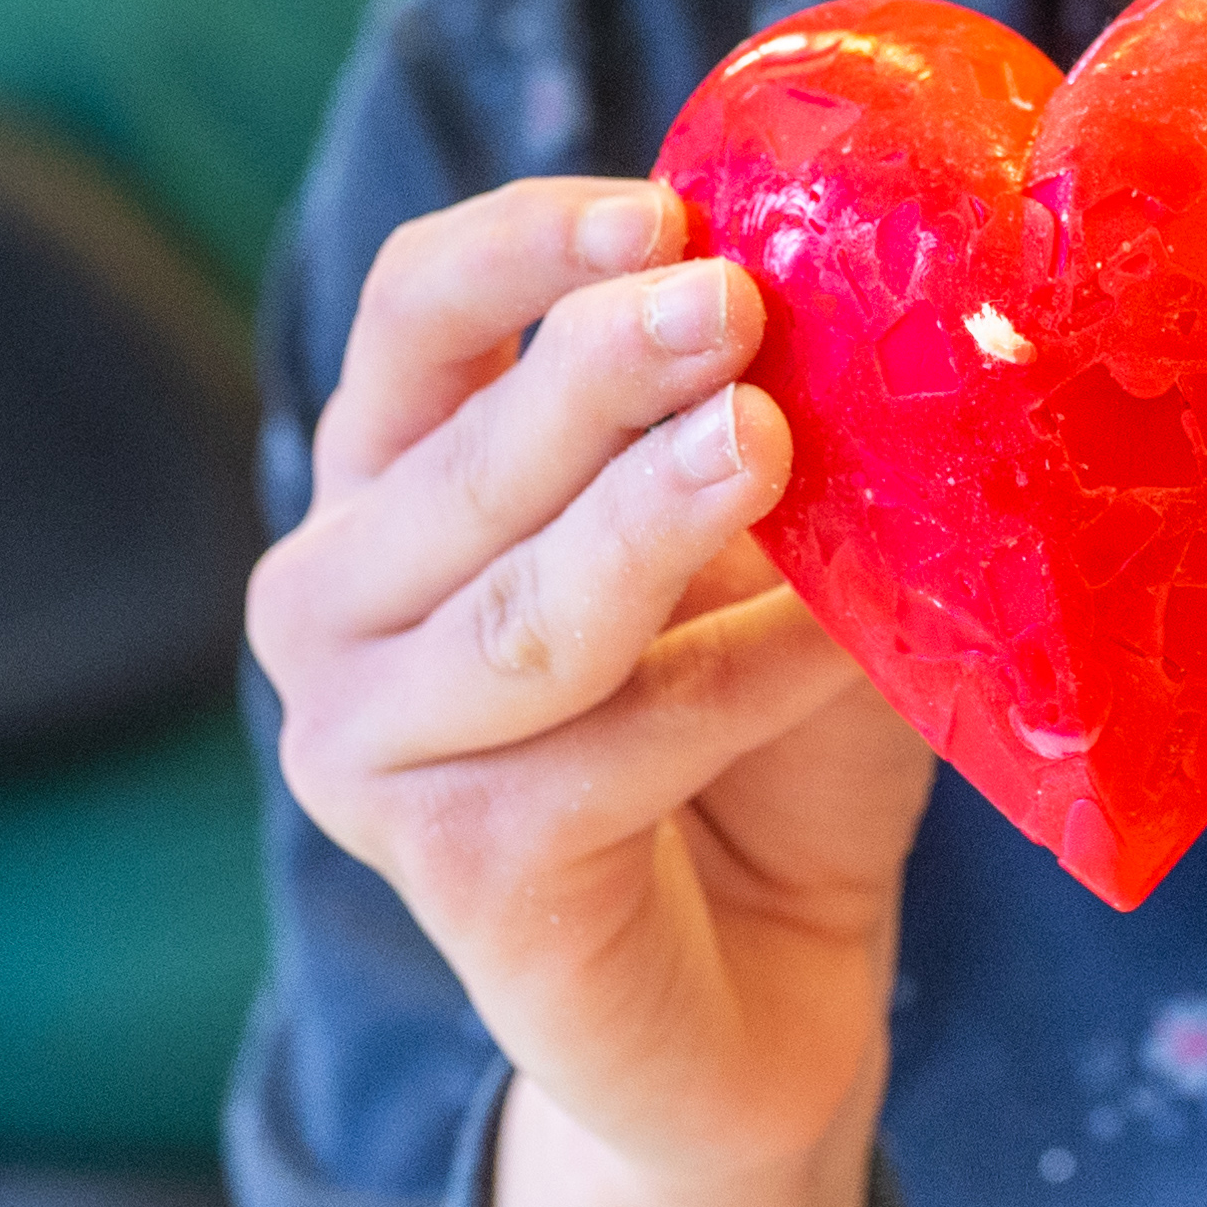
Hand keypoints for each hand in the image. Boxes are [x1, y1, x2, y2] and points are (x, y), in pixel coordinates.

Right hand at [248, 179, 933, 1206]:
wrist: (763, 989)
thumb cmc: (764, 745)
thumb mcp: (776, 556)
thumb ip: (773, 441)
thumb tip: (870, 304)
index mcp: (393, 480)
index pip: (414, 314)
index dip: (525, 250)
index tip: (666, 217)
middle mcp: (336, 601)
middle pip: (464, 453)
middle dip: (606, 371)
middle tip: (739, 307)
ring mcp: (363, 747)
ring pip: (526, 611)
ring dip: (651, 522)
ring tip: (768, 445)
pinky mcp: (450, 869)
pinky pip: (609, 750)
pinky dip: (738, 690)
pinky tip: (845, 654)